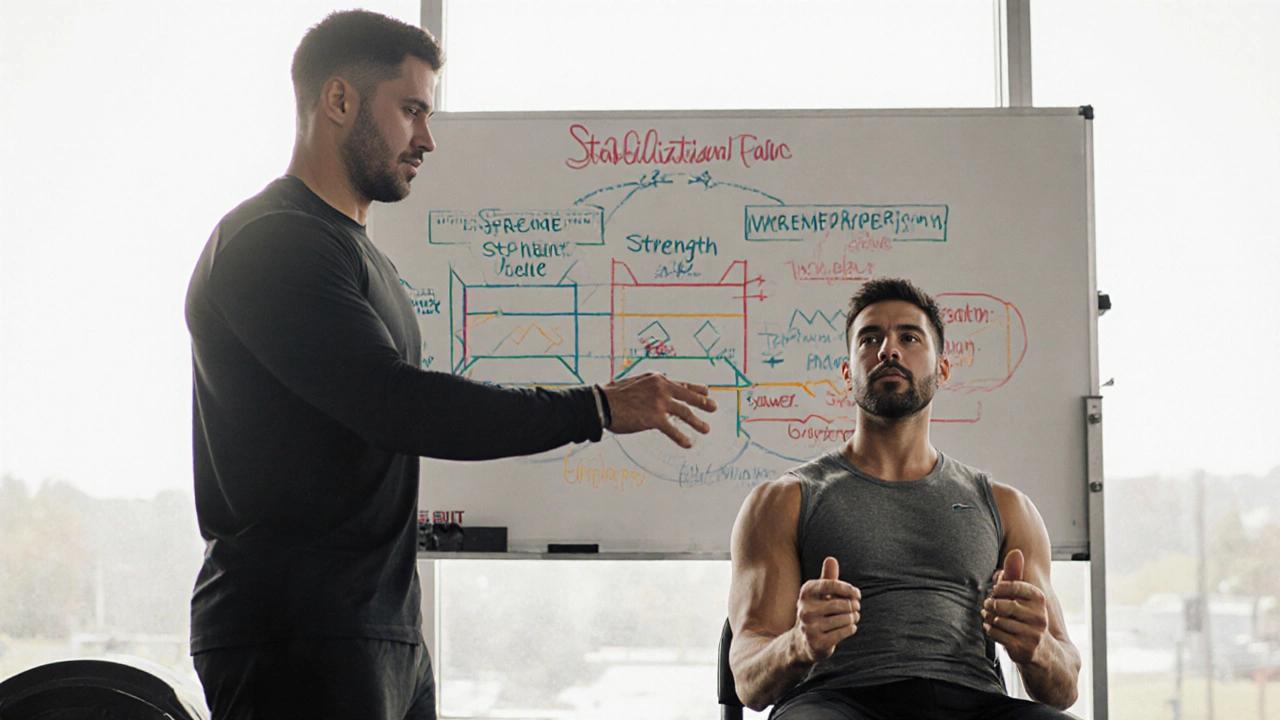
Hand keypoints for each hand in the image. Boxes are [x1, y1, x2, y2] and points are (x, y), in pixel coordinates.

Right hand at [600, 372, 716, 447]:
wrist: (602, 403)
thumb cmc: (613, 395)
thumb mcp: (635, 383)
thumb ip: (648, 388)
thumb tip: (656, 396)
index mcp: (657, 379)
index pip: (681, 384)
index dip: (695, 389)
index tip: (706, 391)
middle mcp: (661, 388)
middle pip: (688, 396)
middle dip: (703, 402)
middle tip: (713, 407)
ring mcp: (660, 403)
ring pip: (685, 413)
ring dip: (697, 422)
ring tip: (706, 429)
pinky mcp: (655, 418)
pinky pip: (673, 429)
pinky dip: (681, 437)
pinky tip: (688, 444)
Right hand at [791, 557, 859, 663]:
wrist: (803, 641)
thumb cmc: (817, 611)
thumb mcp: (820, 594)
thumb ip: (828, 577)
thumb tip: (831, 559)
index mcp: (806, 592)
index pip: (832, 585)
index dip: (849, 589)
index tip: (856, 594)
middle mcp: (805, 609)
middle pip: (842, 604)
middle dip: (853, 606)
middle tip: (856, 608)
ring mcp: (809, 627)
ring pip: (845, 619)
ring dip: (854, 618)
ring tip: (853, 618)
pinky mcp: (817, 642)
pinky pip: (844, 632)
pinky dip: (851, 629)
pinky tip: (850, 627)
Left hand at [983, 549, 1048, 665]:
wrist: (1041, 650)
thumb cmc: (1025, 616)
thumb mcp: (1021, 595)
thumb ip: (1015, 574)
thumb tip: (1016, 551)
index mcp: (1039, 599)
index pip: (1011, 586)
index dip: (998, 589)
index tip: (995, 592)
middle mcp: (1039, 616)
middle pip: (1002, 604)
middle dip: (991, 604)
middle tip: (987, 605)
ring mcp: (1033, 634)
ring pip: (998, 620)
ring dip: (988, 617)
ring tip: (987, 616)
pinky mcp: (1024, 648)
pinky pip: (998, 634)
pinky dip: (990, 629)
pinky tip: (990, 627)